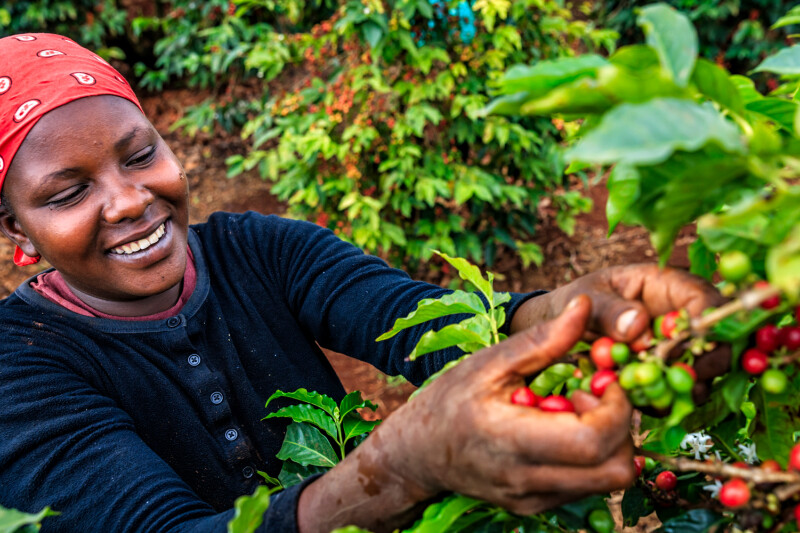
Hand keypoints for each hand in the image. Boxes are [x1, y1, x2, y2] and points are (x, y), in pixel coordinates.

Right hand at [298, 296, 633, 532]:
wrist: (419, 453)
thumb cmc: (450, 400)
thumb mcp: (489, 362)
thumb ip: (542, 339)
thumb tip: (584, 306)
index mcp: (512, 441)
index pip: (592, 441)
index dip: (616, 408)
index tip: (603, 379)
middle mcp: (528, 480)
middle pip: (615, 470)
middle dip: (621, 426)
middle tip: (591, 395)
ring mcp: (535, 500)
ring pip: (608, 481)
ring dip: (609, 441)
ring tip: (575, 412)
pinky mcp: (538, 507)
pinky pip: (588, 486)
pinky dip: (591, 456)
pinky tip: (563, 430)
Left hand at [510, 264, 730, 389]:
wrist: (563, 323)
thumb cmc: (580, 299)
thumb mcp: (588, 297)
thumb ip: (609, 309)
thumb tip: (639, 325)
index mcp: (669, 286)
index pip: (708, 300)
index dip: (707, 325)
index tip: (687, 346)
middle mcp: (683, 317)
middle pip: (719, 341)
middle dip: (705, 364)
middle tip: (679, 381)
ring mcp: (678, 347)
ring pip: (704, 372)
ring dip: (685, 388)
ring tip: (655, 395)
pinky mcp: (667, 373)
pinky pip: (679, 392)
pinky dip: (666, 402)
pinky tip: (644, 403)